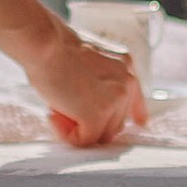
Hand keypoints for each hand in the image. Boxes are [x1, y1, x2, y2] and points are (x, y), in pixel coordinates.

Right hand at [24, 23, 145, 145]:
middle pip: (115, 122)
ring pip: (100, 135)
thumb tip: (92, 104)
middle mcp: (126, 83)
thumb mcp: (89, 62)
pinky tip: (54, 115)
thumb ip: (100, 81)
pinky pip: (84, 140)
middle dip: (90, 122)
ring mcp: (115, 100)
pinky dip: (66, 134)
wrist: (47, 46)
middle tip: (65, 109)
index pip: (136, 99)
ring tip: (57, 110)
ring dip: (77, 129)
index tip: (139, 122)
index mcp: (125, 66)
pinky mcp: (97, 116)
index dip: (135, 113)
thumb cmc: (56, 50)